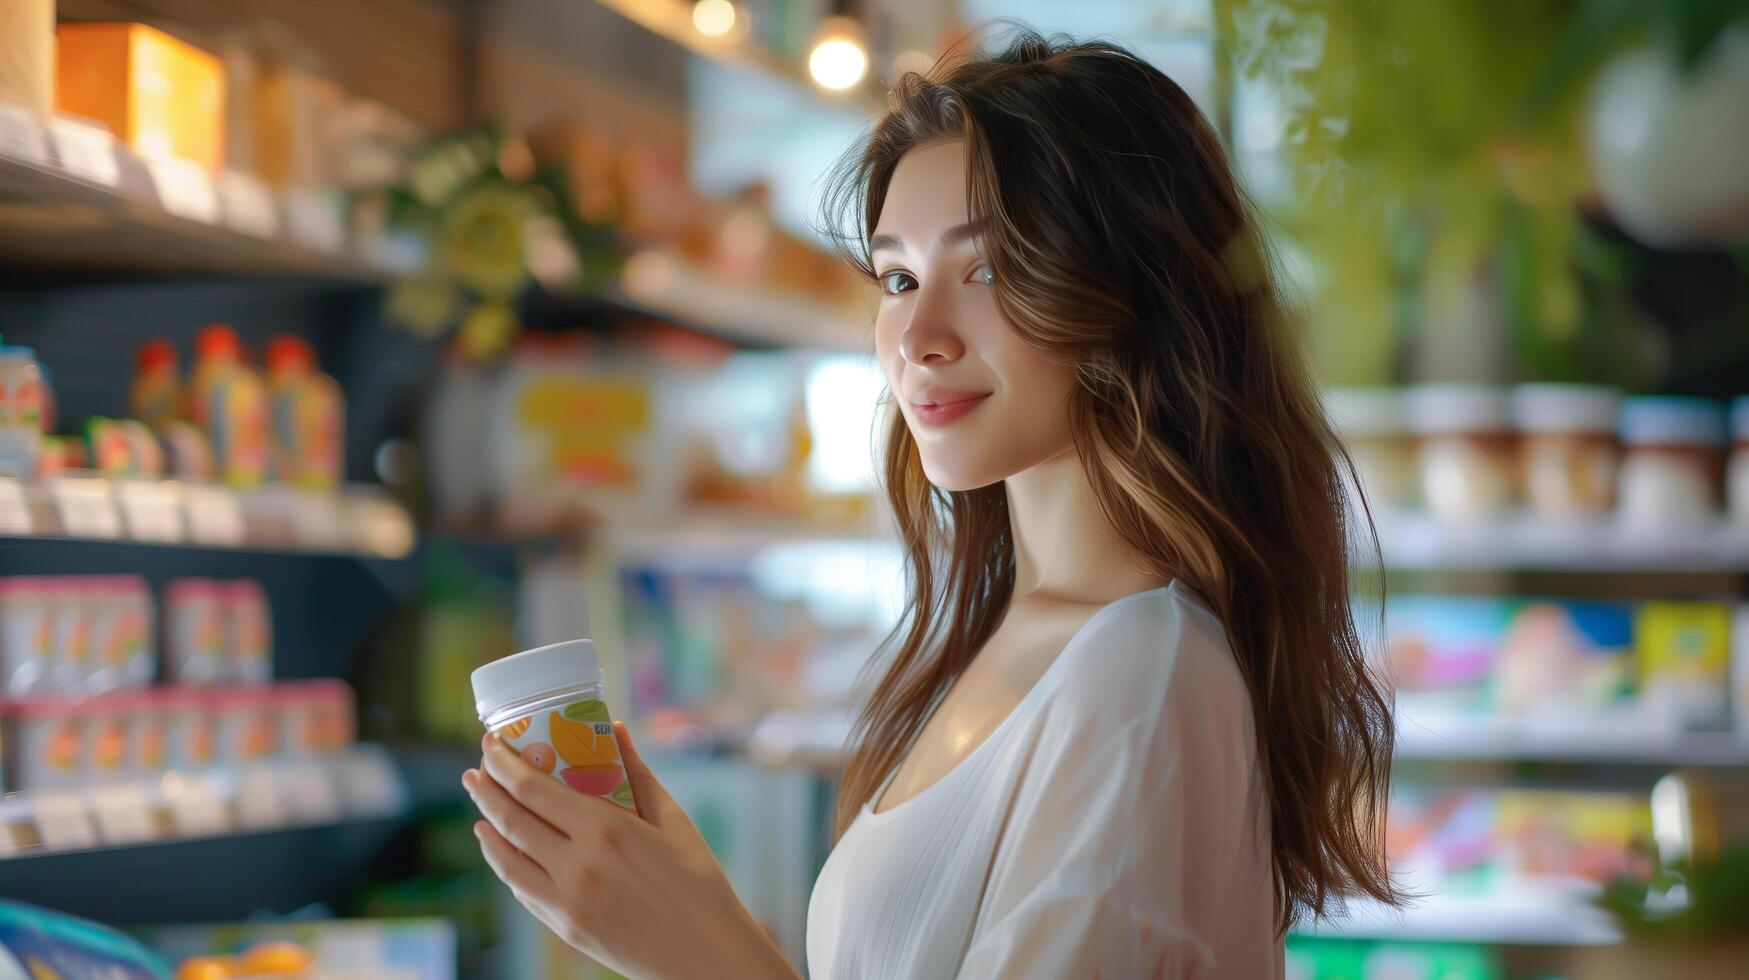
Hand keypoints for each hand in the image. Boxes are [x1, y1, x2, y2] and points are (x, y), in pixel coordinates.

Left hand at [464, 722, 797, 979]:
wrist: (705, 953)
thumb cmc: (698, 881)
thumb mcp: (673, 820)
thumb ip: (637, 773)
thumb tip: (614, 728)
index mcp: (607, 829)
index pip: (533, 789)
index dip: (503, 763)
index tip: (491, 743)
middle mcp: (579, 865)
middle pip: (512, 819)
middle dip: (486, 789)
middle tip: (476, 768)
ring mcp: (567, 901)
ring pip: (507, 858)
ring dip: (486, 826)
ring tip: (480, 804)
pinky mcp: (565, 928)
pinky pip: (521, 889)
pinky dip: (503, 863)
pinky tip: (500, 847)